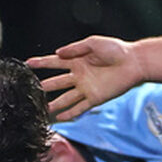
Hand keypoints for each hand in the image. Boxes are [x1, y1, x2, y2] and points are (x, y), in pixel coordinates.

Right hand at [27, 35, 142, 120]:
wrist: (133, 63)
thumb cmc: (117, 50)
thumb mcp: (93, 43)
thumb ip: (75, 48)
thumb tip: (58, 53)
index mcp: (77, 61)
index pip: (54, 63)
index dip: (41, 63)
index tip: (28, 64)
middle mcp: (79, 75)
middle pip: (57, 82)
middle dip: (44, 86)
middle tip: (31, 91)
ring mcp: (86, 88)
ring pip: (66, 97)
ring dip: (54, 104)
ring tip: (42, 109)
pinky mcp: (95, 98)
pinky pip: (80, 107)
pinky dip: (70, 113)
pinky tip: (60, 118)